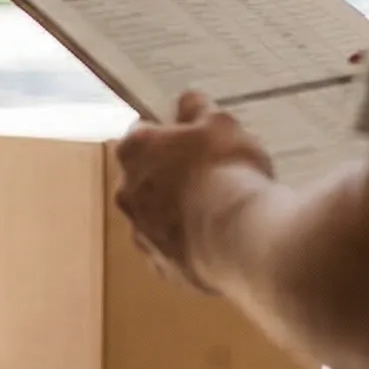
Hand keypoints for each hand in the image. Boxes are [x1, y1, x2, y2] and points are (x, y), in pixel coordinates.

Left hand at [114, 93, 276, 292]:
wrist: (241, 238)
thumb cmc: (226, 171)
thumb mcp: (220, 124)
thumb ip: (198, 110)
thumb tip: (187, 101)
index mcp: (135, 151)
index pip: (140, 133)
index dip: (167, 134)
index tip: (191, 137)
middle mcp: (127, 193)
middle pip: (144, 178)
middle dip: (169, 175)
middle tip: (209, 173)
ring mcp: (143, 234)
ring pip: (156, 217)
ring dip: (178, 212)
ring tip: (219, 210)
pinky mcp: (163, 267)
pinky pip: (174, 250)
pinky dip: (190, 245)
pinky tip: (219, 240)